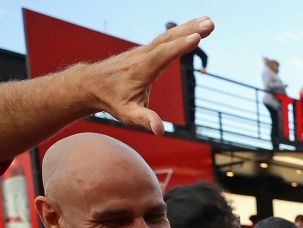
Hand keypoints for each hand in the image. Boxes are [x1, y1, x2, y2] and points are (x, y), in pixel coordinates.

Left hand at [78, 17, 214, 134]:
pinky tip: (192, 28)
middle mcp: (144, 55)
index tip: (197, 37)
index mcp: (142, 69)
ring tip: (209, 21)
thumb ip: (145, 120)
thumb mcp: (128, 114)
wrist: (92, 84)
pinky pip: (166, 39)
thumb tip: (160, 130)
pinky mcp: (146, 51)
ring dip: (189, 27)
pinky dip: (180, 31)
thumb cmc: (112, 100)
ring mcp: (144, 51)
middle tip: (210, 23)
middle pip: (169, 39)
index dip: (180, 46)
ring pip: (168, 36)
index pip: (164, 54)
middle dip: (190, 30)